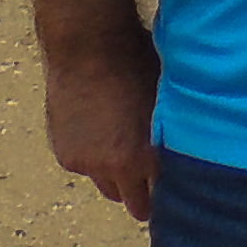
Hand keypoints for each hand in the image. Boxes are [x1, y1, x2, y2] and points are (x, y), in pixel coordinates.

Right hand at [42, 27, 160, 220]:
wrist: (87, 47)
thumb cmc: (137, 63)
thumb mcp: (164, 101)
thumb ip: (169, 134)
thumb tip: (182, 147)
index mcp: (143, 157)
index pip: (159, 195)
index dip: (167, 192)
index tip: (173, 189)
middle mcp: (112, 169)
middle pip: (130, 200)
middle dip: (139, 191)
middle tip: (147, 174)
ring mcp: (84, 163)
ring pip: (104, 183)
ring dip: (113, 173)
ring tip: (120, 145)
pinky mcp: (64, 154)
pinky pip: (83, 166)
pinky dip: (90, 155)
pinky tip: (97, 129)